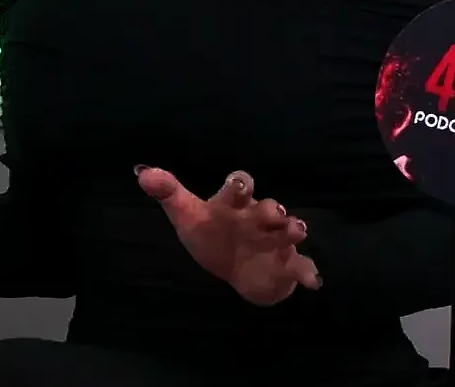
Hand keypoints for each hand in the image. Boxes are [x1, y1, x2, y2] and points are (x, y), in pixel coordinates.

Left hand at [137, 167, 321, 306]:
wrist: (235, 267)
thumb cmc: (211, 234)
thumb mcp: (187, 215)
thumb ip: (168, 193)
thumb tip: (142, 173)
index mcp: (234, 204)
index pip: (239, 185)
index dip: (239, 184)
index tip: (237, 186)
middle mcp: (257, 218)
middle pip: (268, 207)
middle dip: (271, 209)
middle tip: (272, 213)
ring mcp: (274, 240)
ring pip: (289, 229)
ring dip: (294, 229)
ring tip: (295, 231)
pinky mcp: (286, 264)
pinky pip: (301, 266)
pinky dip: (309, 272)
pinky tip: (312, 281)